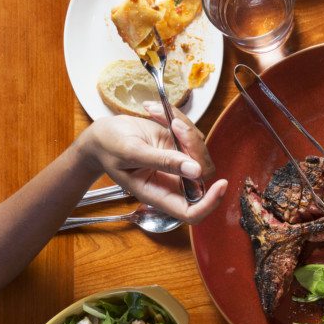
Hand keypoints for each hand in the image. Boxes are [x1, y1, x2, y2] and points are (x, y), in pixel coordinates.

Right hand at [77, 109, 227, 223]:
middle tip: (174, 125)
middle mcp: (172, 182)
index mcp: (158, 193)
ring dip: (185, 128)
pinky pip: (191, 134)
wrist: (101, 135)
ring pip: (200, 150)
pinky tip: (156, 112)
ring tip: (157, 114)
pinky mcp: (179, 146)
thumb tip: (195, 171)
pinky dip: (179, 119)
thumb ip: (163, 162)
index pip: (192, 211)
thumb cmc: (108, 147)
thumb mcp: (132, 152)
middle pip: (203, 174)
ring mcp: (177, 164)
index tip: (221, 184)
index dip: (210, 203)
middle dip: (194, 147)